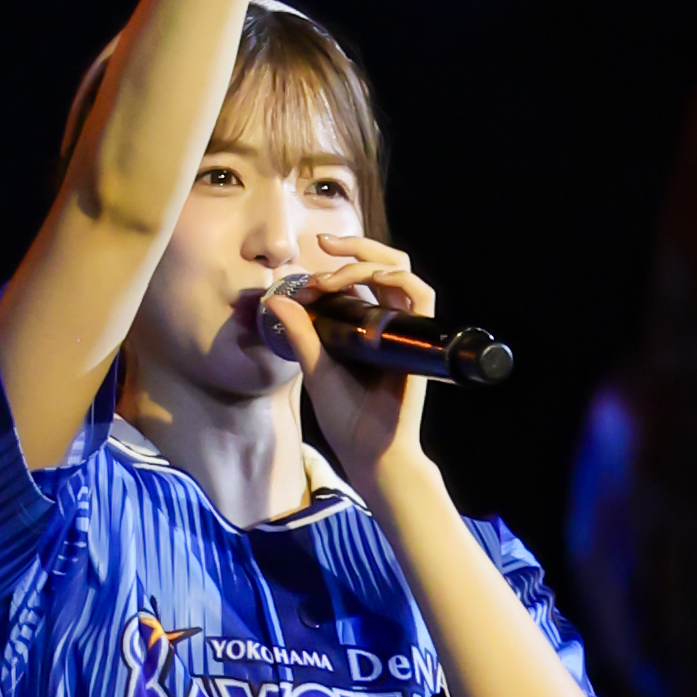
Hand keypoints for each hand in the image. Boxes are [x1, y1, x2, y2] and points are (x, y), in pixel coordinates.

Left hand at [257, 232, 436, 498]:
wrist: (371, 452)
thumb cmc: (348, 418)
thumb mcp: (315, 368)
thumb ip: (300, 334)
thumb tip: (275, 299)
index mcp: (364, 326)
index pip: (360, 279)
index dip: (335, 267)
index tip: (305, 279)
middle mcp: (387, 321)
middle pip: (384, 263)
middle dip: (354, 246)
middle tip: (324, 244)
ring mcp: (404, 328)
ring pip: (400, 269)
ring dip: (366, 261)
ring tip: (331, 276)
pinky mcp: (419, 338)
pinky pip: (421, 293)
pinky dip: (396, 278)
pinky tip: (367, 281)